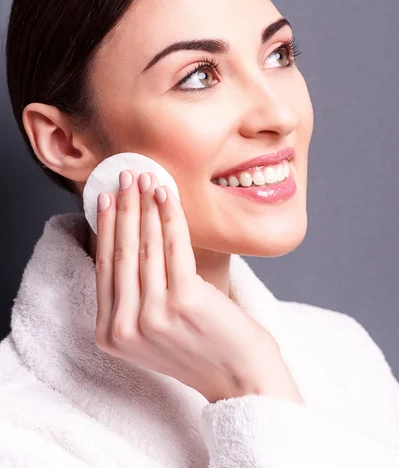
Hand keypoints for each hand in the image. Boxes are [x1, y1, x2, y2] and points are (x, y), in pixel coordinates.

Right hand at [94, 169, 302, 403]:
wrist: (241, 379)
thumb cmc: (201, 348)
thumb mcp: (153, 330)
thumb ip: (133, 296)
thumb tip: (128, 236)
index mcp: (111, 334)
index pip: (104, 268)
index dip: (105, 228)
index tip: (105, 198)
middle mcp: (125, 327)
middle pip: (120, 252)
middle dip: (122, 207)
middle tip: (124, 176)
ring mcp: (153, 315)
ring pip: (144, 246)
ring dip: (143, 205)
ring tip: (145, 178)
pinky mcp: (183, 300)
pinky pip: (174, 246)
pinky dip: (169, 216)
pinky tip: (166, 194)